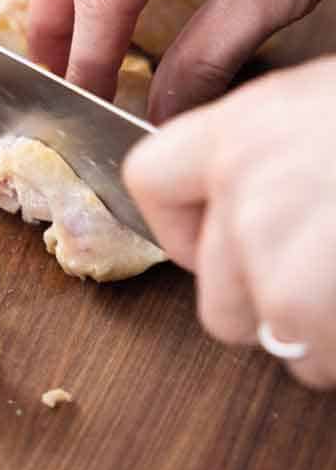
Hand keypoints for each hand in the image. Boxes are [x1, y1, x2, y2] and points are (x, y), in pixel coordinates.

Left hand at [123, 56, 335, 386]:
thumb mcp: (334, 109)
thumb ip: (283, 157)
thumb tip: (251, 217)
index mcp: (244, 125)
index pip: (151, 179)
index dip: (184, 228)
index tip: (223, 246)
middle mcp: (245, 183)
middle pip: (216, 294)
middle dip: (276, 307)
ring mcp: (276, 243)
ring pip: (274, 336)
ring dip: (326, 337)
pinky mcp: (301, 296)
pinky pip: (319, 360)